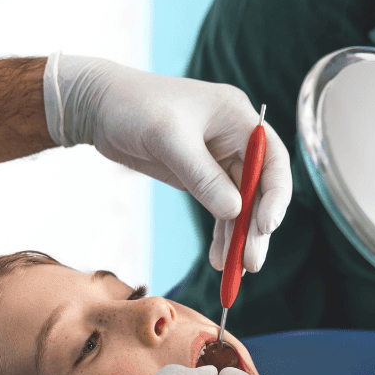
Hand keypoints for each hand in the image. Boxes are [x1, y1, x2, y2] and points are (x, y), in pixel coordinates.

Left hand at [45, 54, 291, 271]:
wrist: (98, 105)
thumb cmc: (133, 107)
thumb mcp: (168, 138)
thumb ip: (202, 175)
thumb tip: (234, 212)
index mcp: (237, 117)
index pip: (272, 159)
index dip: (276, 195)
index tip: (266, 227)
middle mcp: (235, 138)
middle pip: (260, 188)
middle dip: (257, 226)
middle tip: (251, 262)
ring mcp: (218, 158)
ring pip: (241, 204)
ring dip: (239, 236)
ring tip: (234, 269)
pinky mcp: (200, 175)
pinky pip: (220, 208)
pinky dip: (221, 233)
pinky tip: (219, 257)